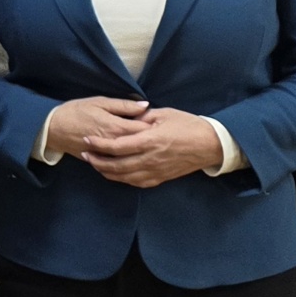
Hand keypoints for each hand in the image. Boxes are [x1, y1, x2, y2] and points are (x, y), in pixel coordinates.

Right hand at [42, 97, 149, 160]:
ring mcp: (108, 156)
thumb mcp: (100, 102)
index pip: (144, 129)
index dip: (155, 126)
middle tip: (159, 136)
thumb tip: (145, 105)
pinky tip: (135, 159)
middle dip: (151, 141)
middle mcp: (115, 144)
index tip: (160, 123)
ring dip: (141, 153)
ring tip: (149, 148)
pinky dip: (130, 163)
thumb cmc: (77, 111)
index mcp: (116, 127)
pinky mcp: (102, 162)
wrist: (53, 129)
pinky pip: (120, 166)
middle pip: (141, 145)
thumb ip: (124, 105)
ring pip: (132, 158)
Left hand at [83, 106, 225, 186]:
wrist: (210, 145)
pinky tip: (114, 174)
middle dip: (97, 160)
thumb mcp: (164, 114)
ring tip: (95, 164)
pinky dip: (122, 179)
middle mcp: (150, 159)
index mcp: (150, 140)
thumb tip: (125, 118)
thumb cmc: (188, 125)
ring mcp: (155, 171)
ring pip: (124, 176)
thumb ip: (142, 117)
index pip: (117, 146)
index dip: (99, 144)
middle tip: (85, 154)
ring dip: (106, 172)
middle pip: (116, 165)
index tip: (86, 139)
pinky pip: (136, 182)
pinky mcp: (161, 178)